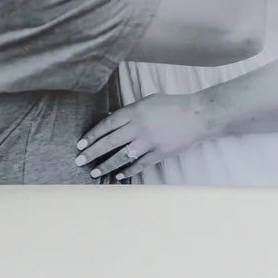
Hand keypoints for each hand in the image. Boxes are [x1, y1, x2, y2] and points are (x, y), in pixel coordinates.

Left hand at [76, 91, 212, 180]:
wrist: (199, 115)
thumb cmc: (172, 105)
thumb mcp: (146, 102)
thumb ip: (129, 112)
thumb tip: (110, 120)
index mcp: (133, 112)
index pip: (106, 125)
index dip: (91, 136)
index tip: (80, 144)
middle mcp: (139, 127)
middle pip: (110, 142)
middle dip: (92, 152)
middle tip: (79, 161)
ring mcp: (150, 141)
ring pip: (123, 156)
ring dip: (106, 165)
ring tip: (94, 172)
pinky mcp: (161, 153)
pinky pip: (141, 164)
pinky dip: (129, 170)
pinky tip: (118, 176)